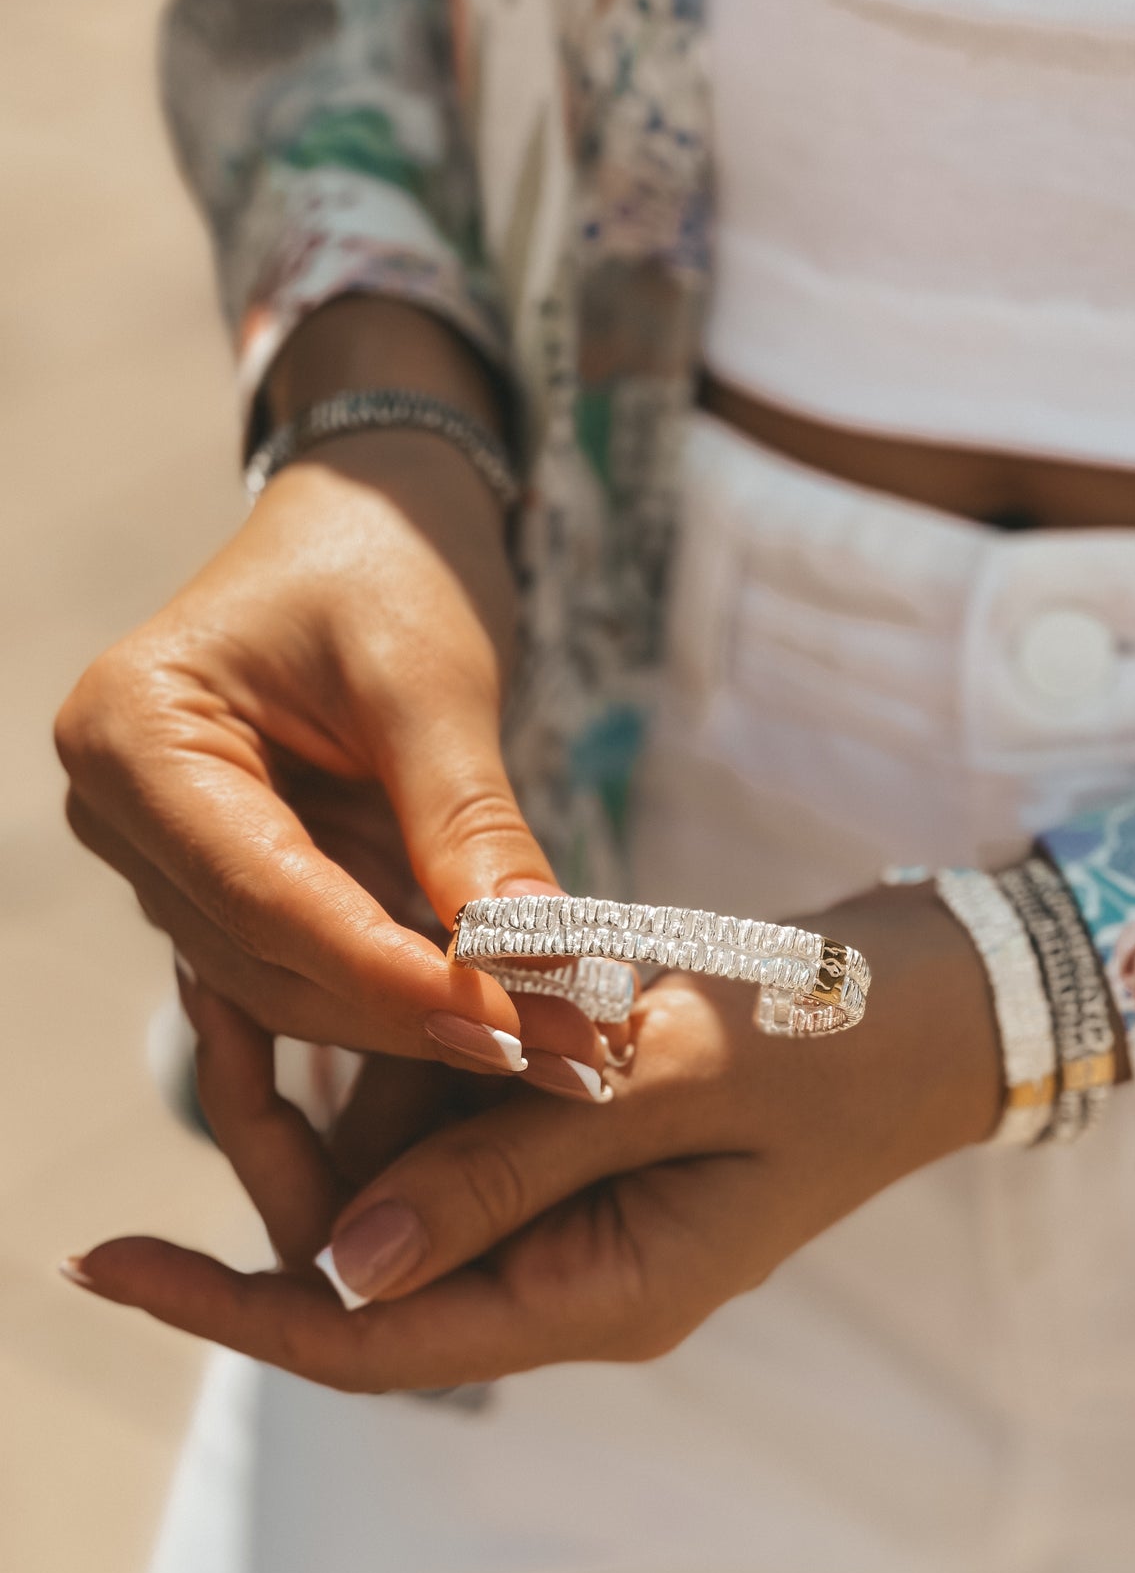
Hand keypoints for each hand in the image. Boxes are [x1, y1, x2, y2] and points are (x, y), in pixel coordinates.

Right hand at [55, 301, 606, 1087]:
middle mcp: (124, 811)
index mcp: (135, 735)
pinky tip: (512, 1009)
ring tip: (566, 1034)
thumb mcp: (433, 682)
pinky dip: (410, 990)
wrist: (365, 525)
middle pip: (273, 961)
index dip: (392, 975)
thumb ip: (469, 826)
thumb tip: (540, 961)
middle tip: (573, 1047)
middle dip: (423, 1009)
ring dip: (425, 1017)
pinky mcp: (230, 883)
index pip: (265, 894)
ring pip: (294, 986)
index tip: (518, 1024)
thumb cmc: (384, 563)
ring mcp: (169, 858)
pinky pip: (315, 965)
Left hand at [64, 885, 1004, 1388]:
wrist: (943, 999)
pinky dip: (422, 1059)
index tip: (101, 1263)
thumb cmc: (832, 1035)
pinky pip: (468, 1127)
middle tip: (222, 995)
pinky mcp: (593, 1154)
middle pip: (375, 1258)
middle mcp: (578, 1276)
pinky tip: (414, 968)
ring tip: (319, 958)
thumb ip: (507, 1167)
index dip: (230, 1310)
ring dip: (358, 1085)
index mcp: (604, 1295)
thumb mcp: (665, 1079)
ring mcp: (586, 1216)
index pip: (375, 1342)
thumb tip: (340, 1259)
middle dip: (286, 1148)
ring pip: (412, 1182)